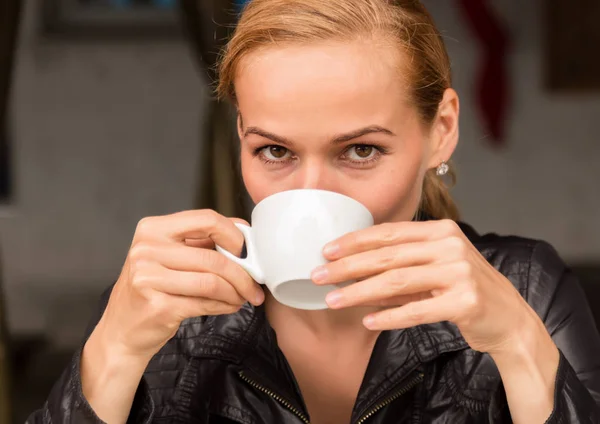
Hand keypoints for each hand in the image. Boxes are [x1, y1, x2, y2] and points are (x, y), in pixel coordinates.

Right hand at [95, 209, 264, 359]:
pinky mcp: (157, 306)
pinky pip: (205, 303)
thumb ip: (202, 241)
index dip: (234, 234)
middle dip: (242, 274)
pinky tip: (230, 306)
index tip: (247, 251)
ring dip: (236, 292)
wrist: (122, 330)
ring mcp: (148, 278)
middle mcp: (146, 249)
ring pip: (212, 282)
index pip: (206, 219)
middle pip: (213, 257)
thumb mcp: (169, 256)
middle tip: (255, 286)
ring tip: (244, 298)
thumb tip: (244, 233)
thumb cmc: (151, 290)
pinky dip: (224, 305)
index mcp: (153, 229)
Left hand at [311, 219, 543, 354]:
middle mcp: (450, 246)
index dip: (355, 241)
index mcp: (441, 231)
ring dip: (359, 292)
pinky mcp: (464, 302)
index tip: (327, 250)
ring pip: (396, 281)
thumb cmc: (465, 290)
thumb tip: (352, 274)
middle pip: (387, 255)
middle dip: (347, 266)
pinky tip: (367, 321)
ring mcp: (459, 273)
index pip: (389, 232)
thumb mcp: (434, 269)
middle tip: (319, 275)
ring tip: (333, 300)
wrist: (510, 319)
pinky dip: (389, 316)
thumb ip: (400, 267)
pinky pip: (416, 310)